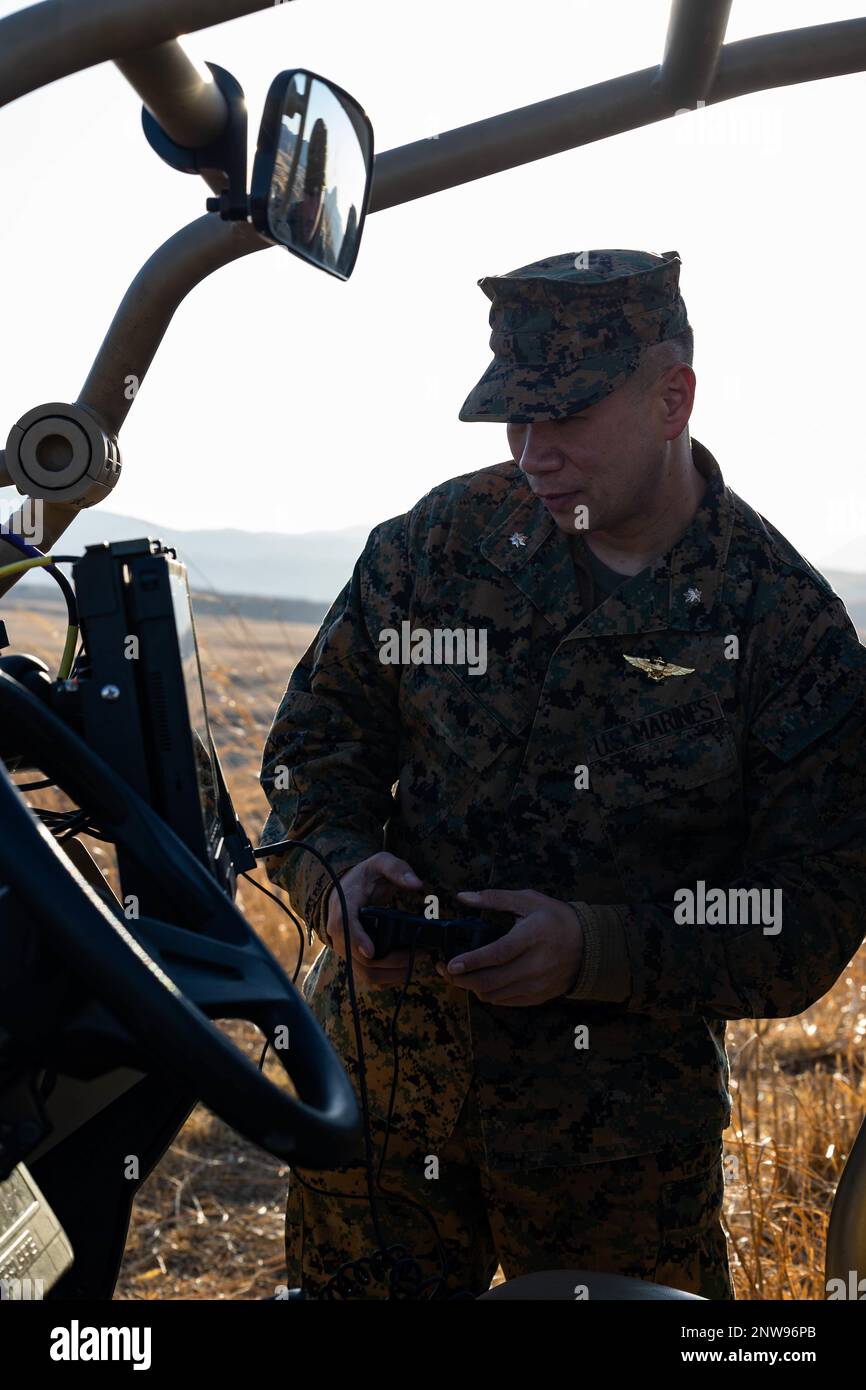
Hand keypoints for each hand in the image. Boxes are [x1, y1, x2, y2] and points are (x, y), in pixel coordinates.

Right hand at [322, 852, 422, 989]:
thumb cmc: (365, 877)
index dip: (357, 940)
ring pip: (365, 973)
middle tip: (418, 955)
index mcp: (343, 907)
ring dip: (391, 974)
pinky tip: (406, 971)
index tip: (372, 951)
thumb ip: (397, 869)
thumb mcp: (379, 863)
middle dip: (390, 961)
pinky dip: (388, 978)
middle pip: (359, 957)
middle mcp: (340, 933)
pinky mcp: (355, 959)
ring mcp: (347, 949)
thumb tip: (417, 884)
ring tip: (416, 964)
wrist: (347, 891)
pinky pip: (370, 976)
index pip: (343, 926)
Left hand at [435, 888, 583, 1005]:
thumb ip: (494, 898)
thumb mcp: (528, 900)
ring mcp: (537, 984)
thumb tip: (463, 896)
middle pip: (491, 981)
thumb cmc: (556, 919)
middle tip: (444, 970)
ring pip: (494, 995)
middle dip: (461, 979)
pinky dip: (489, 993)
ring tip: (459, 975)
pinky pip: (505, 1002)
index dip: (471, 961)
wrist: (589, 946)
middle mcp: (534, 965)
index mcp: (531, 937)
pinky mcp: (537, 996)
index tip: (450, 964)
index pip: (497, 954)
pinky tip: (481, 981)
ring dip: (472, 987)